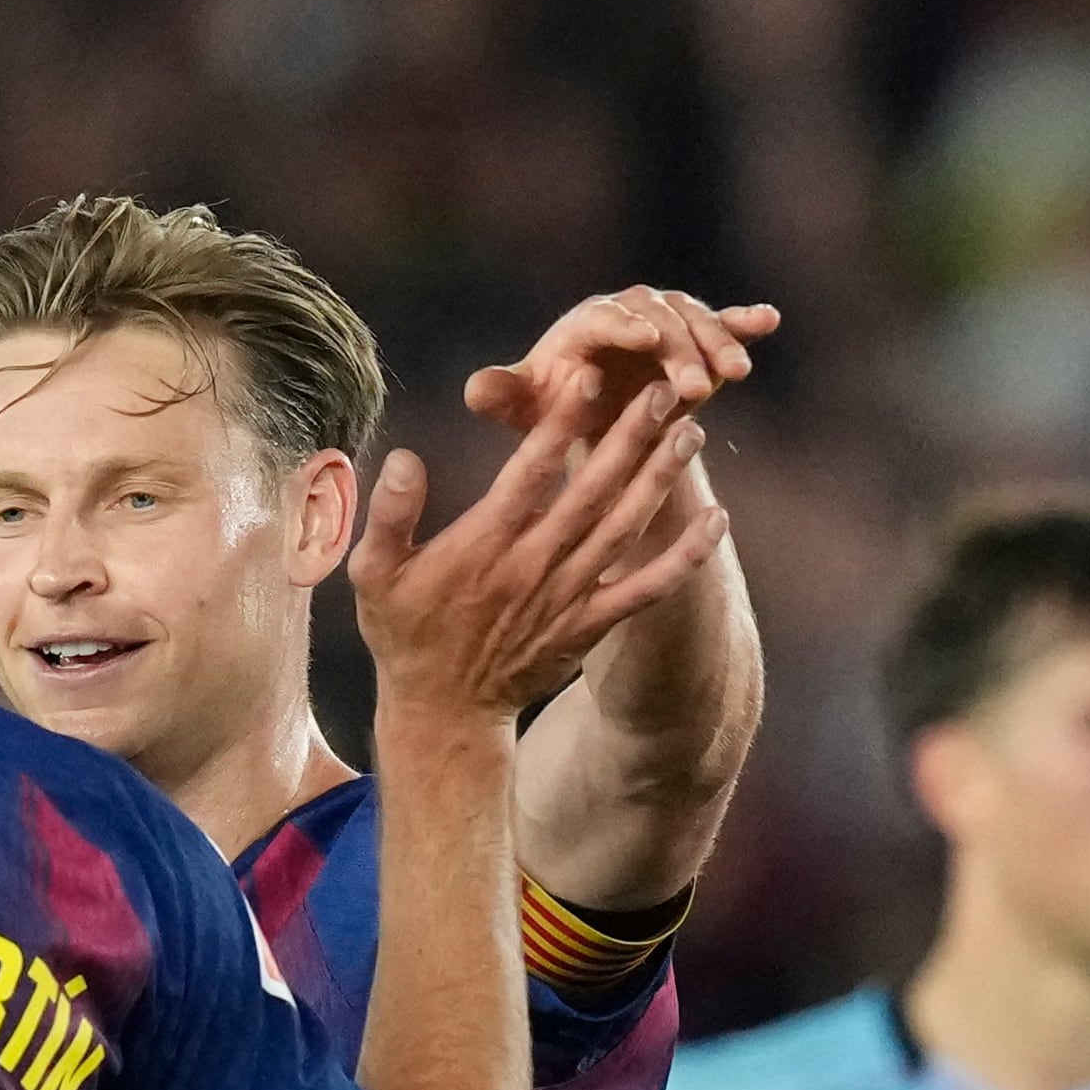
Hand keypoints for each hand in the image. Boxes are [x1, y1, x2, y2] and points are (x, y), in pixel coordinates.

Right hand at [350, 384, 727, 725]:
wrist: (444, 712)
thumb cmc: (406, 634)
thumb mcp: (374, 574)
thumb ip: (388, 515)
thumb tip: (405, 457)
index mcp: (484, 545)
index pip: (530, 472)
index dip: (563, 422)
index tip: (593, 378)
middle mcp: (533, 566)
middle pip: (592, 490)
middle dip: (630, 436)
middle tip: (663, 390)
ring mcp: (567, 597)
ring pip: (624, 528)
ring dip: (660, 479)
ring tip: (690, 432)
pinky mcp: (590, 626)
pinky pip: (647, 588)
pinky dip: (684, 557)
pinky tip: (716, 520)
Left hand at [468, 285, 776, 435]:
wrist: (595, 418)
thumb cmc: (554, 411)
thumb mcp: (526, 410)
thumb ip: (502, 396)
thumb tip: (475, 389)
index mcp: (586, 324)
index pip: (607, 317)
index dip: (626, 327)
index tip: (645, 341)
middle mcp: (631, 311)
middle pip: (660, 319)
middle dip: (679, 349)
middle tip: (693, 386)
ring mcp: (670, 320)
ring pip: (697, 323)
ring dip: (716, 345)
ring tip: (735, 375)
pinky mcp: (700, 336)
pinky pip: (726, 324)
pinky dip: (746, 322)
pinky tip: (769, 321)